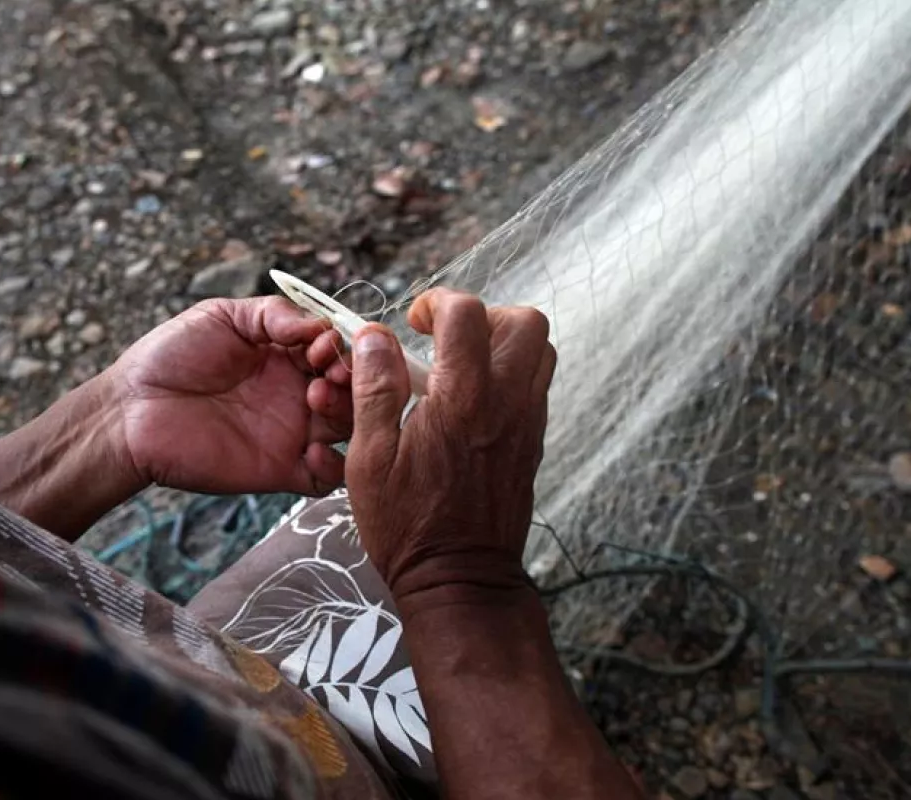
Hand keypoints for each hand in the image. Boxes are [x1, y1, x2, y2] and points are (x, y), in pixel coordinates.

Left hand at [110, 297, 353, 496]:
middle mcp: (296, 393)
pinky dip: (334, 467)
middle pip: (353, 390)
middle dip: (353, 379)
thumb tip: (321, 325)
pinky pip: (326, 479)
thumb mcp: (221, 317)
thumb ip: (273, 315)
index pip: (338, 350)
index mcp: (286, 355)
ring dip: (346, 414)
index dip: (342, 346)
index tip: (325, 344)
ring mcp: (291, 433)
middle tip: (329, 374)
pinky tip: (310, 450)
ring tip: (315, 400)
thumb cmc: (168, 358)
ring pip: (348, 430)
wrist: (129, 411)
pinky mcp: (279, 471)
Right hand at [343, 288, 555, 602]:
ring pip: (540, 351)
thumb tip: (372, 336)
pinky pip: (536, 386)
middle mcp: (506, 403)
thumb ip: (374, 389)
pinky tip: (471, 400)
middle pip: (526, 321)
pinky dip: (509, 374)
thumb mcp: (370, 458)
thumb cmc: (407, 525)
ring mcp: (527, 422)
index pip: (467, 314)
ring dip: (502, 342)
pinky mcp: (533, 443)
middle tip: (445, 339)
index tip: (413, 322)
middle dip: (483, 314)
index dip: (437, 302)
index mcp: (462, 400)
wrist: (460, 579)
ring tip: (460, 365)